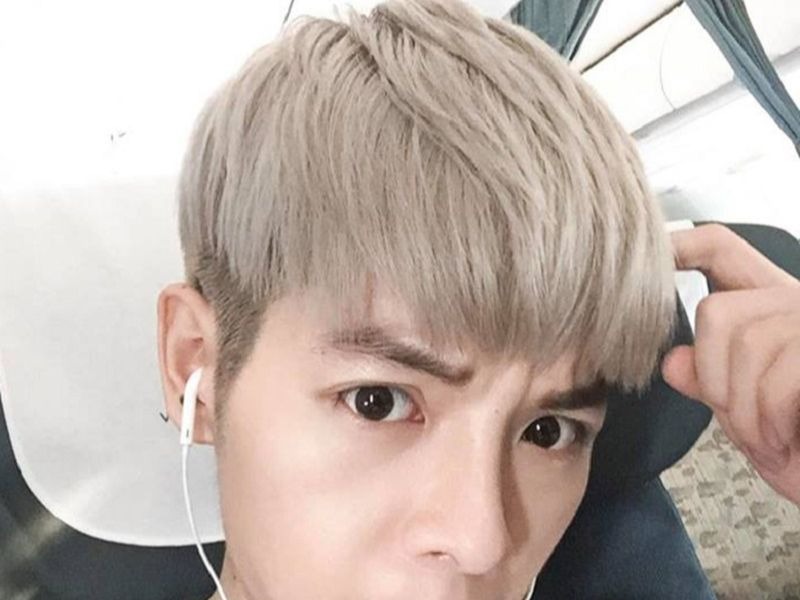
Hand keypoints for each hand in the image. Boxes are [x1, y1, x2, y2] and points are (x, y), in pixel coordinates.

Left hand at [661, 223, 799, 503]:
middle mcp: (798, 302)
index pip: (720, 249)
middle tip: (738, 422)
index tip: (654, 253)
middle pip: (716, 309)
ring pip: (745, 343)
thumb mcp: (745, 413)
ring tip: (765, 440)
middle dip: (713, 378)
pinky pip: (779, 375)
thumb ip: (710, 380)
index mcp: (770, 306)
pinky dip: (767, 420)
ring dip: (743, 410)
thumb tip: (674, 360)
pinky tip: (781, 441)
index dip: (679, 246)